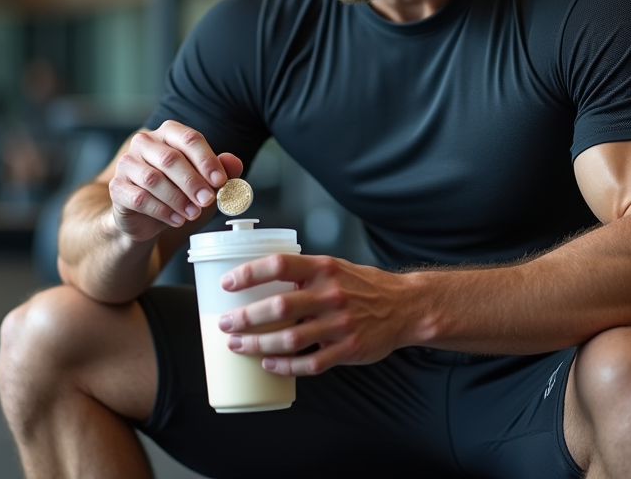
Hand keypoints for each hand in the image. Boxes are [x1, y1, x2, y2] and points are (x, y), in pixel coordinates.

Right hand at [107, 121, 242, 242]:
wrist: (145, 217)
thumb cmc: (177, 192)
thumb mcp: (203, 181)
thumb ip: (220, 170)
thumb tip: (234, 163)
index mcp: (168, 134)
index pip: (189, 139)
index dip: (206, 160)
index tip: (220, 180)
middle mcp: (144, 143)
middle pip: (170, 159)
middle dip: (193, 182)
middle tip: (208, 201)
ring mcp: (127, 163)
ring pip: (153, 179)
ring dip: (177, 199)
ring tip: (193, 213)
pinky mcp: (117, 187)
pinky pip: (139, 198)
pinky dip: (162, 211)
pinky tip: (176, 219)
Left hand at [218, 254, 409, 375]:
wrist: (405, 306)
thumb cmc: (363, 286)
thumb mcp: (335, 267)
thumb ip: (304, 273)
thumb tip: (262, 281)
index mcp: (324, 268)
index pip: (279, 265)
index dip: (249, 273)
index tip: (227, 283)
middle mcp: (331, 294)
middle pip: (279, 307)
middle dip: (246, 317)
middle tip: (225, 323)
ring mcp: (340, 324)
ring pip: (290, 339)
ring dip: (258, 344)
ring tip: (238, 345)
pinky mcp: (348, 349)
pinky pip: (310, 363)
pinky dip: (285, 366)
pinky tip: (269, 364)